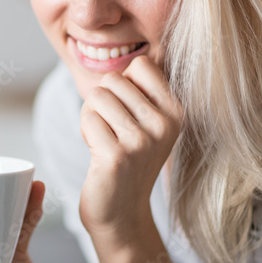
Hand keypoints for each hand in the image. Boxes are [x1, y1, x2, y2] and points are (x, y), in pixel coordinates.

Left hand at [78, 55, 182, 243]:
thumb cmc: (128, 162)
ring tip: (105, 142)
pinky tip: (98, 155)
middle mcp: (164, 125)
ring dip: (91, 117)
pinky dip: (85, 133)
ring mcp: (142, 141)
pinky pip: (87, 118)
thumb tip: (137, 49)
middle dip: (102, 103)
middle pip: (113, 79)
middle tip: (113, 133)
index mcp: (176, 112)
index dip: (123, 84)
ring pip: (97, 96)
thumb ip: (143, 90)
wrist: (122, 214)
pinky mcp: (117, 156)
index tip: (127, 113)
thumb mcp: (148, 124)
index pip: (140, 64)